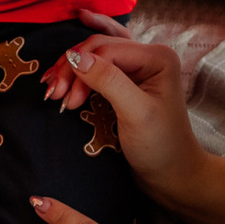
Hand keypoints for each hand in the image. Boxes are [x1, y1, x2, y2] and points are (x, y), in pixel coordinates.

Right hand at [41, 36, 208, 204]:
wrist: (170, 174)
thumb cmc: (160, 147)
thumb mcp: (135, 113)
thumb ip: (108, 81)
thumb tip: (75, 56)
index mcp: (158, 57)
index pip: (107, 50)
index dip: (81, 69)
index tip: (64, 99)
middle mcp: (149, 55)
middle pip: (98, 49)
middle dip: (73, 69)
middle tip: (54, 95)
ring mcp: (139, 66)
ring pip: (95, 55)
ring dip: (73, 69)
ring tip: (56, 91)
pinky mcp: (128, 80)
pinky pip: (101, 63)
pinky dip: (82, 67)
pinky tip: (69, 64)